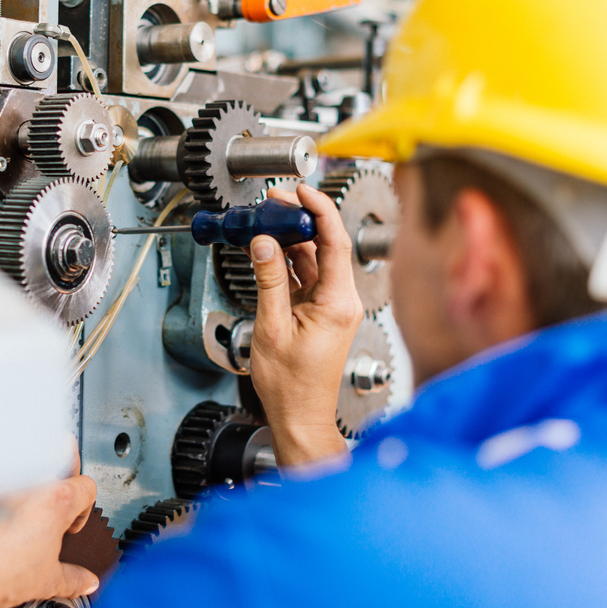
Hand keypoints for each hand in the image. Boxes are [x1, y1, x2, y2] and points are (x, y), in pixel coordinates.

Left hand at [0, 456, 99, 607]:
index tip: (68, 525)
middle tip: (50, 499)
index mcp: (54, 499)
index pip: (86, 487)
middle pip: (59, 452)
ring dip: (23, 476)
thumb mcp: (45, 581)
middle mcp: (28, 479)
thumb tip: (85, 582)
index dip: (82, 509)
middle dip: (61, 472)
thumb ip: (72, 578)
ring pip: (21, 457)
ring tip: (14, 505)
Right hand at [249, 183, 362, 466]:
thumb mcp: (272, 326)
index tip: (299, 191)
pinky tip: (270, 250)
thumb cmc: (292, 385)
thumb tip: (264, 243)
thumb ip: (269, 280)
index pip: (335, 241)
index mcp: (339, 302)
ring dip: (292, 239)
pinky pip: (307, 277)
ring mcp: (332, 306)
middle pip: (325, 245)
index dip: (318, 210)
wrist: (299, 415)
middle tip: (275, 201)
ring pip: (314, 259)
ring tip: (268, 221)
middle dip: (300, 219)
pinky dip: (289, 261)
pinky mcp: (320, 312)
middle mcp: (342, 301)